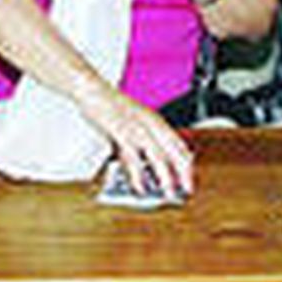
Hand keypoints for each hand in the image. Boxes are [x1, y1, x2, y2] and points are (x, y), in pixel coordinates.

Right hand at [78, 79, 194, 196]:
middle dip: (183, 173)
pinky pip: (134, 158)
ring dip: (165, 177)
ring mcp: (138, 128)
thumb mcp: (131, 124)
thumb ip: (140, 143)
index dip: (187, 164)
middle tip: (186, 190)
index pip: (179, 145)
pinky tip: (140, 187)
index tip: (189, 179)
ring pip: (159, 157)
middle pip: (176, 151)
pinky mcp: (122, 132)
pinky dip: (138, 176)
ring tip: (168, 192)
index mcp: (155, 121)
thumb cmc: (108, 106)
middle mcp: (151, 124)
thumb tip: (145, 167)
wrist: (92, 90)